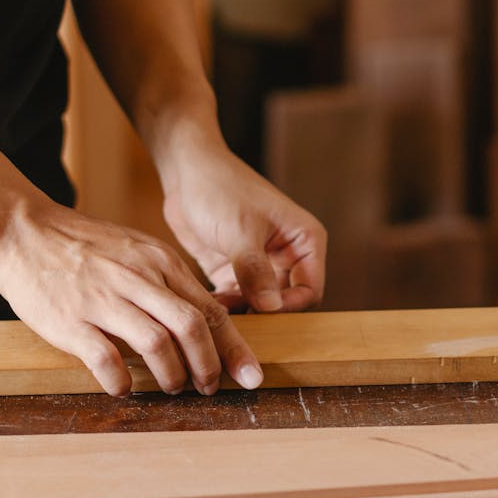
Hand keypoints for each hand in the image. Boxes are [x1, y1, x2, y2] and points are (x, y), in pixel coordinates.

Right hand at [0, 196, 263, 396]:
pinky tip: (122, 387)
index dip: (234, 347)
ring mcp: (104, 300)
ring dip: (172, 375)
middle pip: (193, 327)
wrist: (23, 229)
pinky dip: (121, 381)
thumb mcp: (136, 251)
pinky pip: (107, 360)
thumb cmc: (82, 246)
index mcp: (159, 262)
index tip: (249, 374)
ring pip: (157, 344)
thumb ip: (166, 281)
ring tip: (172, 388)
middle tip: (210, 388)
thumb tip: (199, 321)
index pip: (210, 308)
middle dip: (210, 366)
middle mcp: (138, 279)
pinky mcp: (71, 320)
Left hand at [161, 139, 326, 312]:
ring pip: (261, 305)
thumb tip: (271, 308)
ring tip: (218, 319)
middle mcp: (288, 256)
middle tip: (239, 326)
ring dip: (242, 314)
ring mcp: (261, 265)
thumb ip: (255, 271)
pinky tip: (206, 310)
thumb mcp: (240, 231)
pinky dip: (225, 308)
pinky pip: (237, 300)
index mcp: (305, 241)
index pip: (310, 290)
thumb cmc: (220, 188)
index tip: (261, 313)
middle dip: (264, 316)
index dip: (290, 307)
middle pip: (287, 303)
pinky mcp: (235, 271)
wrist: (187, 171)